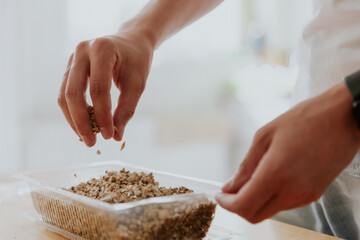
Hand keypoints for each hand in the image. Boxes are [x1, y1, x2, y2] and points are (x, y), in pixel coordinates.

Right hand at [58, 32, 153, 145]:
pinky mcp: (69, 67)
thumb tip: (116, 136)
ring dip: (73, 119)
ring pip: (64, 94)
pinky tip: (82, 126)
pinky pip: (65, 92)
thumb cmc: (137, 61)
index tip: (109, 135)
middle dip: (81, 121)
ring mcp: (72, 58)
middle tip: (92, 143)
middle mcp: (82, 51)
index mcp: (102, 49)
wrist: (131, 42)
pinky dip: (72, 111)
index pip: (98, 88)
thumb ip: (127, 109)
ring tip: (86, 138)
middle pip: (74, 92)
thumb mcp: (137, 84)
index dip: (102, 115)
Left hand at [216, 82, 359, 222]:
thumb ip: (246, 166)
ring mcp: (305, 196)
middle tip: (230, 190)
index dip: (226, 204)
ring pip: (269, 211)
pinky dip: (270, 197)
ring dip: (254, 201)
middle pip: (254, 215)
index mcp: (276, 174)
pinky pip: (284, 204)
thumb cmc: (304, 120)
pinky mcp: (314, 194)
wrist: (343, 118)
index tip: (219, 195)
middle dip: (237, 206)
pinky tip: (268, 178)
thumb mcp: (265, 136)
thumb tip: (230, 186)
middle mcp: (292, 191)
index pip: (243, 205)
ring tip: (250, 179)